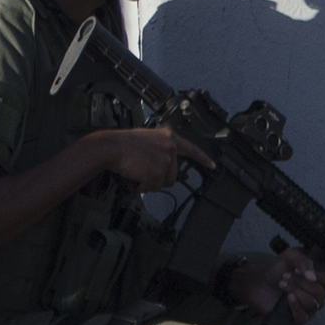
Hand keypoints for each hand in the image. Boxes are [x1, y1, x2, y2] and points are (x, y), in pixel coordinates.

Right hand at [92, 126, 212, 190]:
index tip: (212, 165)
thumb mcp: (147, 140)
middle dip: (160, 177)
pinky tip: (135, 176)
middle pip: (173, 174)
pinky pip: (153, 187)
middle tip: (144, 170)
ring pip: (163, 182)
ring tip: (138, 170)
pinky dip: (144, 186)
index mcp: (169, 137)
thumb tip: (165, 168)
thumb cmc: (124, 144)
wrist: (111, 147)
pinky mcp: (158, 172)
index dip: (203, 158)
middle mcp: (170, 147)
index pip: (191, 149)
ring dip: (151, 182)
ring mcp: (165, 160)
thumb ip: (160, 149)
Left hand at [231, 246, 324, 324]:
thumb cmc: (274, 269)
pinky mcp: (296, 319)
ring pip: (313, 305)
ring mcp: (306, 308)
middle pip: (319, 293)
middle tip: (286, 276)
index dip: (317, 276)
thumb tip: (313, 277)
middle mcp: (313, 295)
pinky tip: (288, 298)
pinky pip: (304, 318)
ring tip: (283, 285)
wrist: (257, 282)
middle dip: (301, 283)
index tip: (300, 270)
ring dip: (296, 292)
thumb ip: (304, 261)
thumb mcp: (289, 256)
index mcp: (314, 280)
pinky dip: (296, 307)